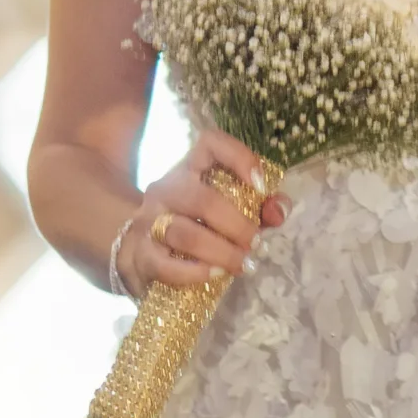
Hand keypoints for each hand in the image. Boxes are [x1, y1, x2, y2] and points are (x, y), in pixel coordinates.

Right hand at [117, 129, 287, 293]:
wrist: (144, 247)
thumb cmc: (198, 222)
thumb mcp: (229, 206)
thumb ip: (261, 206)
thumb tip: (278, 212)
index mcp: (191, 167)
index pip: (210, 143)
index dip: (240, 158)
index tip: (262, 187)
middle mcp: (166, 188)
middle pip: (202, 200)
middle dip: (237, 226)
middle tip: (256, 244)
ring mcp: (148, 220)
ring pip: (184, 233)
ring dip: (221, 252)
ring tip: (243, 263)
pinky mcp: (139, 253)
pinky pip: (164, 265)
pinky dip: (194, 272)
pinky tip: (216, 274)